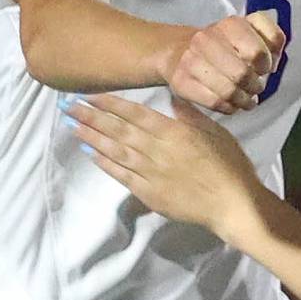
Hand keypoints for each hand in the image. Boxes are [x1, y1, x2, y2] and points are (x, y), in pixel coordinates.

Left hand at [68, 93, 263, 234]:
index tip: (89, 95)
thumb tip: (170, 98)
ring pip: (114, 151)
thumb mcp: (216, 131)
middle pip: (117, 130)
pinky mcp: (148, 193)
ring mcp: (149, 173)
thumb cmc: (230, 165)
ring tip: (73, 127)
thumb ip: (190, 116)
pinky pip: (121, 175)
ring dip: (91, 138)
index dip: (109, 104)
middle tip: (68, 107)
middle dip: (91, 117)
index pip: (134, 113)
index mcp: (173, 131)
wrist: (232, 204)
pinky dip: (104, 164)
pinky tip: (91, 154)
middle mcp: (155, 149)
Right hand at [158, 12, 286, 113]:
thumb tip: (273, 65)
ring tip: (247, 100)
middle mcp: (207, 39)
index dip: (267, 64)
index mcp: (231, 24)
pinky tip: (233, 104)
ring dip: (244, 100)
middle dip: (255, 86)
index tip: (264, 68)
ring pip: (228, 91)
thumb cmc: (224, 44)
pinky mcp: (181, 81)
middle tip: (256, 88)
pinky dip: (229, 107)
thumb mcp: (250, 32)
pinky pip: (214, 102)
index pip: (258, 51)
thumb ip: (270, 41)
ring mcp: (191, 60)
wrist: (179, 50)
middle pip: (243, 74)